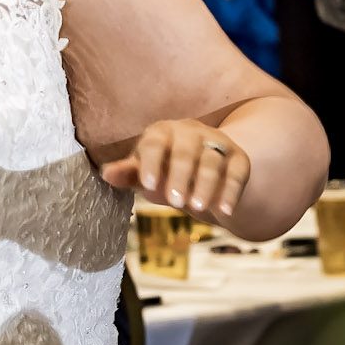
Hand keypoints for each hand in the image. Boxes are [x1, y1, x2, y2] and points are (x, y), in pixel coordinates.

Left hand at [100, 118, 251, 223]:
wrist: (199, 169)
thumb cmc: (162, 170)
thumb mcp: (144, 173)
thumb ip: (128, 174)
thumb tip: (106, 174)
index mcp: (161, 132)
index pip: (154, 143)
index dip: (150, 163)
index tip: (148, 186)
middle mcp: (190, 132)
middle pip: (185, 151)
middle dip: (180, 176)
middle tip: (175, 202)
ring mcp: (216, 142)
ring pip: (212, 161)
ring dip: (205, 185)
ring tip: (197, 209)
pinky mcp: (238, 157)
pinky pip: (237, 172)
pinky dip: (231, 191)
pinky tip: (224, 211)